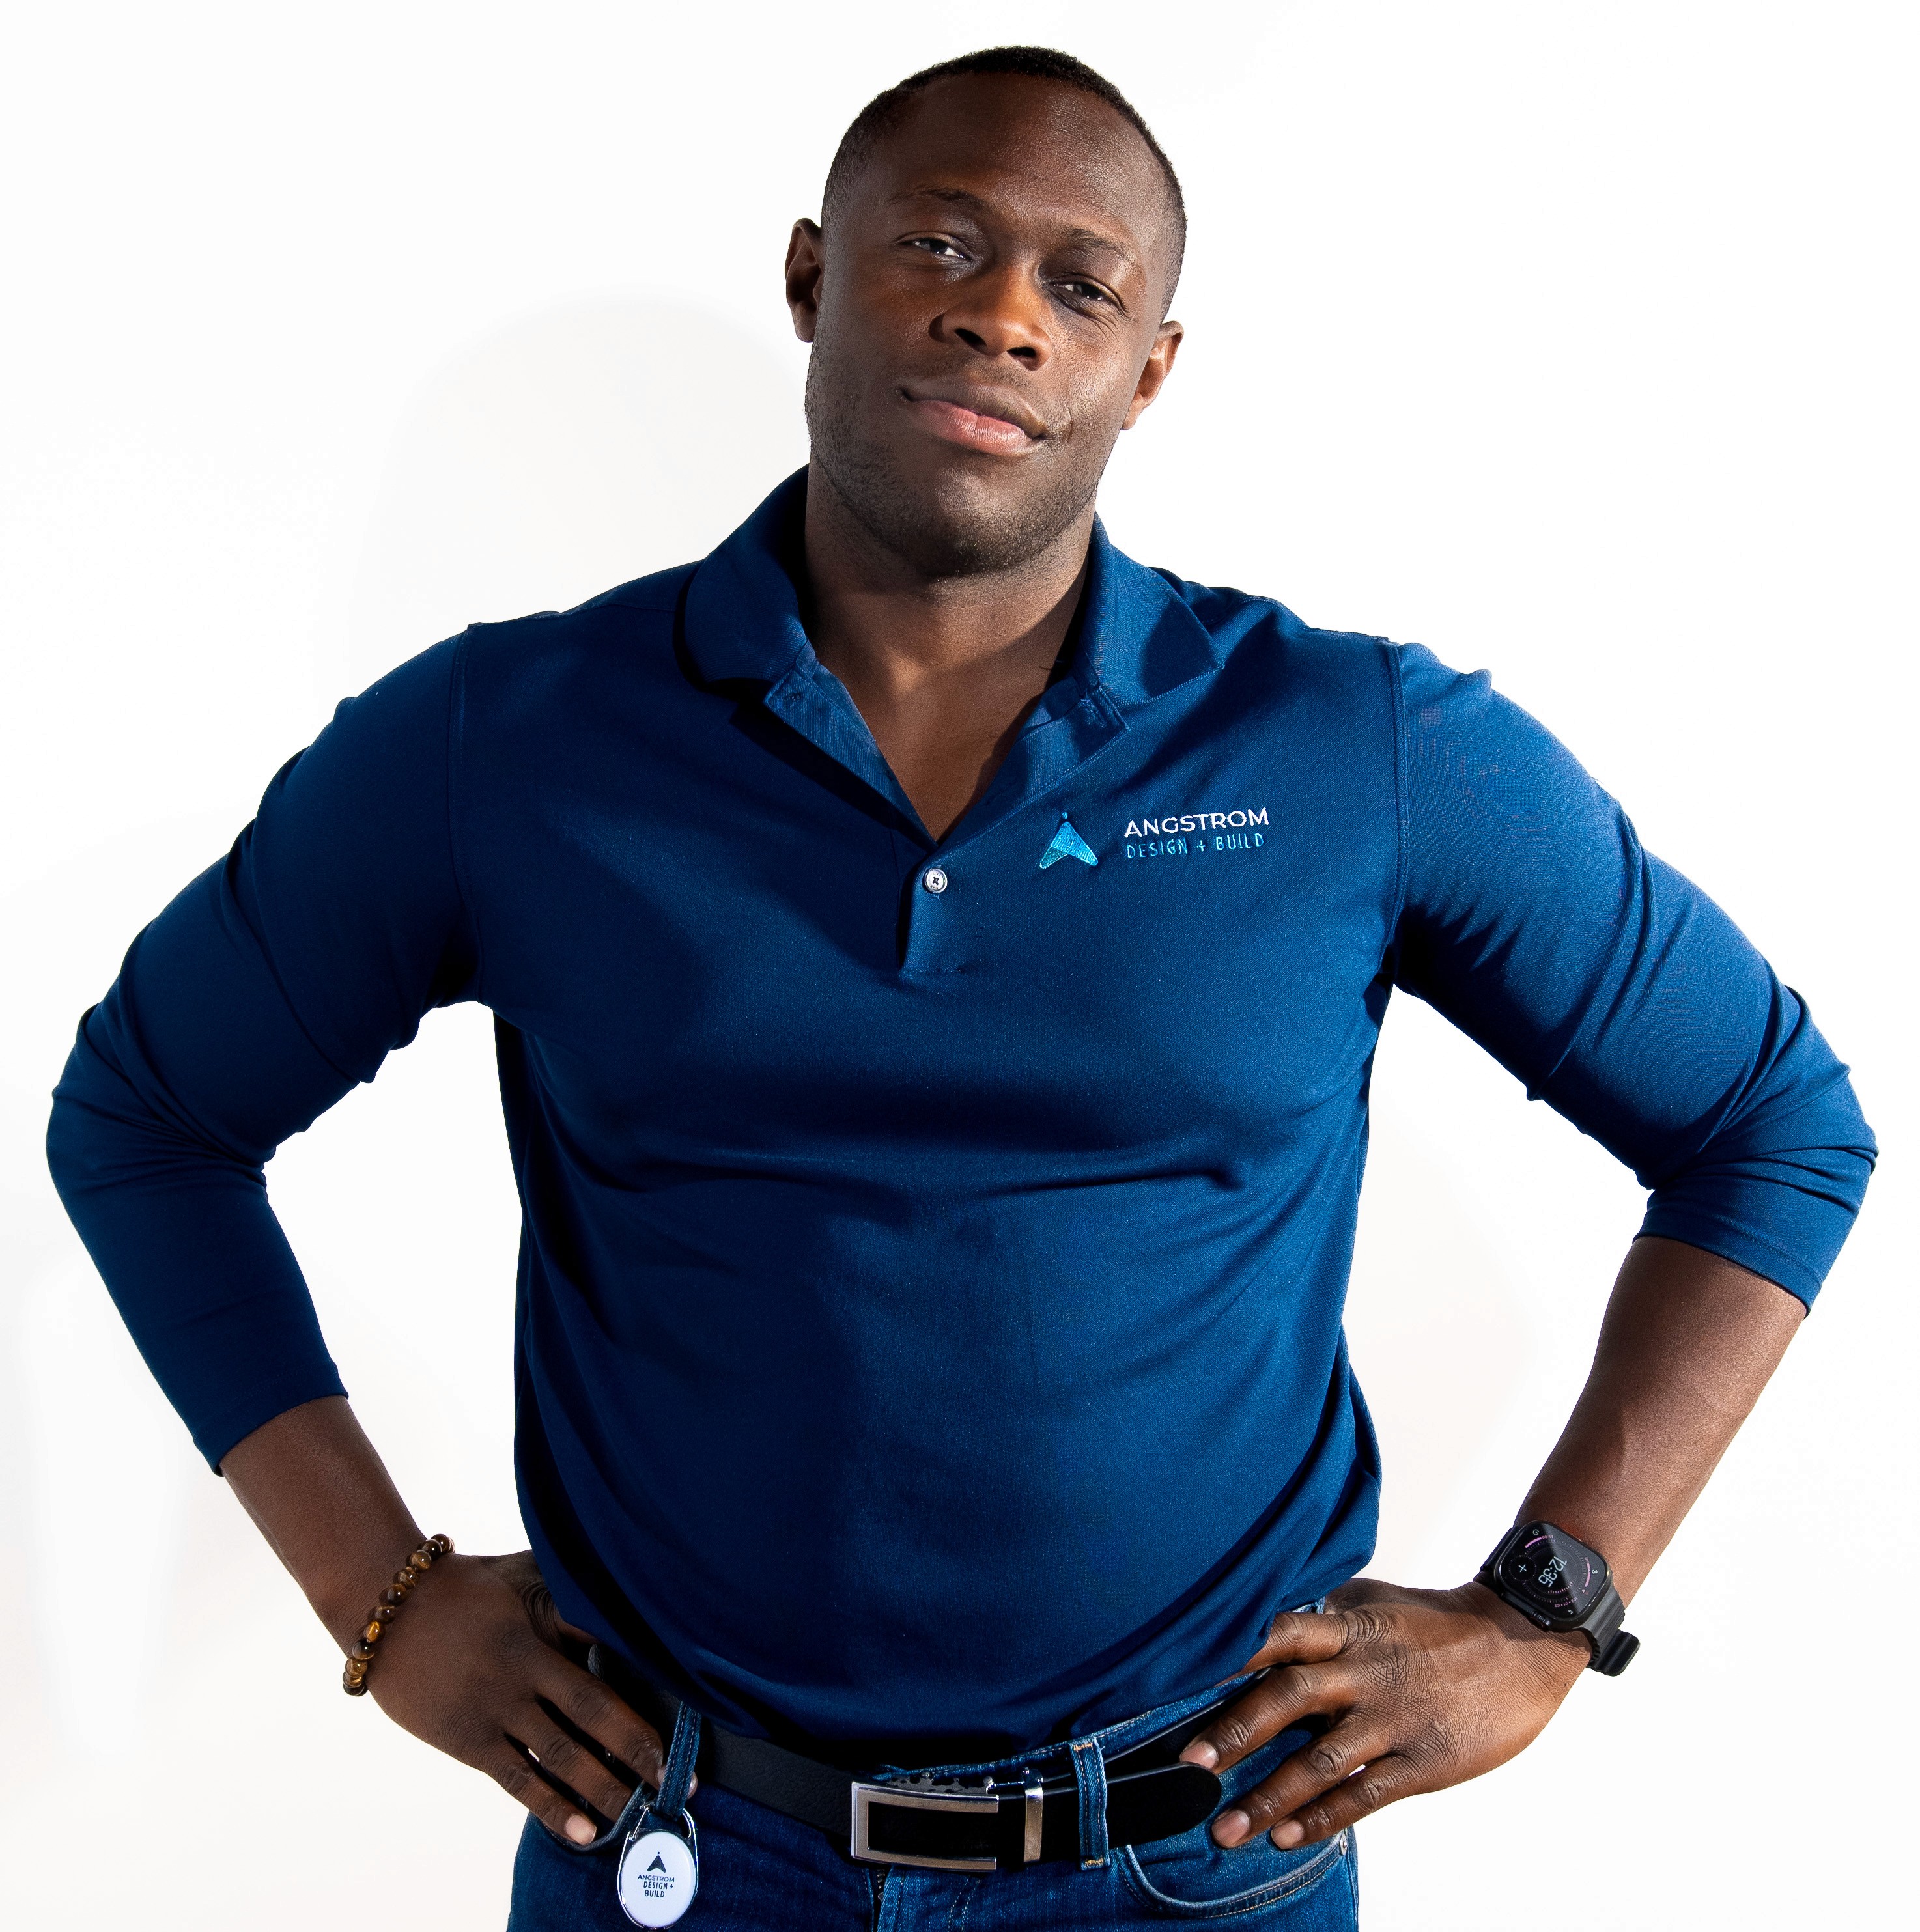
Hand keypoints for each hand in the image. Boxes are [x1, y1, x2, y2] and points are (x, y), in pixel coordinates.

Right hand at [349, 1547, 671, 1844]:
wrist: (392, 1611)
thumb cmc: (468, 1585)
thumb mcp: (524, 1571)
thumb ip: (569, 1587)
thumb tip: (622, 1590)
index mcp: (541, 1625)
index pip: (604, 1652)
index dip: (645, 1679)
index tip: (682, 1706)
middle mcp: (523, 1670)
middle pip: (592, 1711)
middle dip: (637, 1746)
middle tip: (674, 1778)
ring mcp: (495, 1708)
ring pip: (560, 1754)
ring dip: (603, 1786)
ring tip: (640, 1812)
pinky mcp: (470, 1740)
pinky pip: (519, 1779)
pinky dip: (553, 1806)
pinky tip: (583, 1830)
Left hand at [1178, 1578, 1587, 1848]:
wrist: (1525, 1639)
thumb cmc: (1437, 1622)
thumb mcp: (1374, 1603)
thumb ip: (1321, 1616)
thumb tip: (1259, 1619)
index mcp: (1348, 1627)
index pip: (1278, 1632)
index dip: (1229, 1653)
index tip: (1177, 1675)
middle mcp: (1364, 1669)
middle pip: (1288, 1698)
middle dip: (1233, 1734)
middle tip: (1185, 1767)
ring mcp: (1394, 1716)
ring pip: (1321, 1760)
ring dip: (1268, 1796)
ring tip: (1225, 1830)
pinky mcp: (1425, 1759)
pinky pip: (1366, 1794)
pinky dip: (1324, 1817)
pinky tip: (1288, 1836)